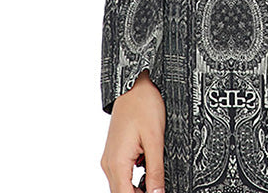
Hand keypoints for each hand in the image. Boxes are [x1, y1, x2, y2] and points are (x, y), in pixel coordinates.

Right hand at [100, 69, 166, 192]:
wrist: (134, 85)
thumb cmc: (144, 106)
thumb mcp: (155, 139)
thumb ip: (155, 170)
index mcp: (117, 163)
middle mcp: (109, 163)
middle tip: (158, 188)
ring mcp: (110, 158)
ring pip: (121, 185)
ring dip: (136, 188)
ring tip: (154, 181)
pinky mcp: (114, 152)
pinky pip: (122, 174)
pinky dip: (133, 178)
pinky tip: (148, 170)